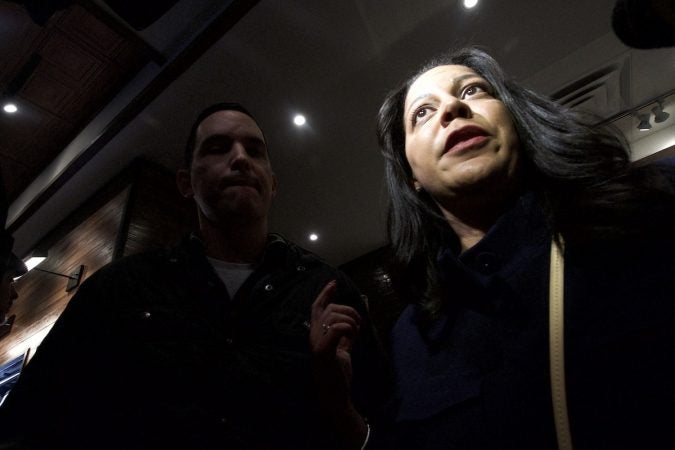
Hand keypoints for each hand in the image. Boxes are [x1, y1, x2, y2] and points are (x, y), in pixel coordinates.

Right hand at [310, 280, 361, 400]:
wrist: (334, 395)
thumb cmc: (338, 374)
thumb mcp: (343, 350)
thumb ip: (345, 336)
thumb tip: (354, 322)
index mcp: (317, 334)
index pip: (317, 307)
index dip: (325, 293)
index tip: (334, 282)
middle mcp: (313, 335)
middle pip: (330, 309)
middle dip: (349, 311)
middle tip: (359, 325)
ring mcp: (316, 343)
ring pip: (334, 316)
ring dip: (350, 320)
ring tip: (356, 333)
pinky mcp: (323, 351)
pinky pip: (335, 329)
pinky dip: (348, 328)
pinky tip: (353, 338)